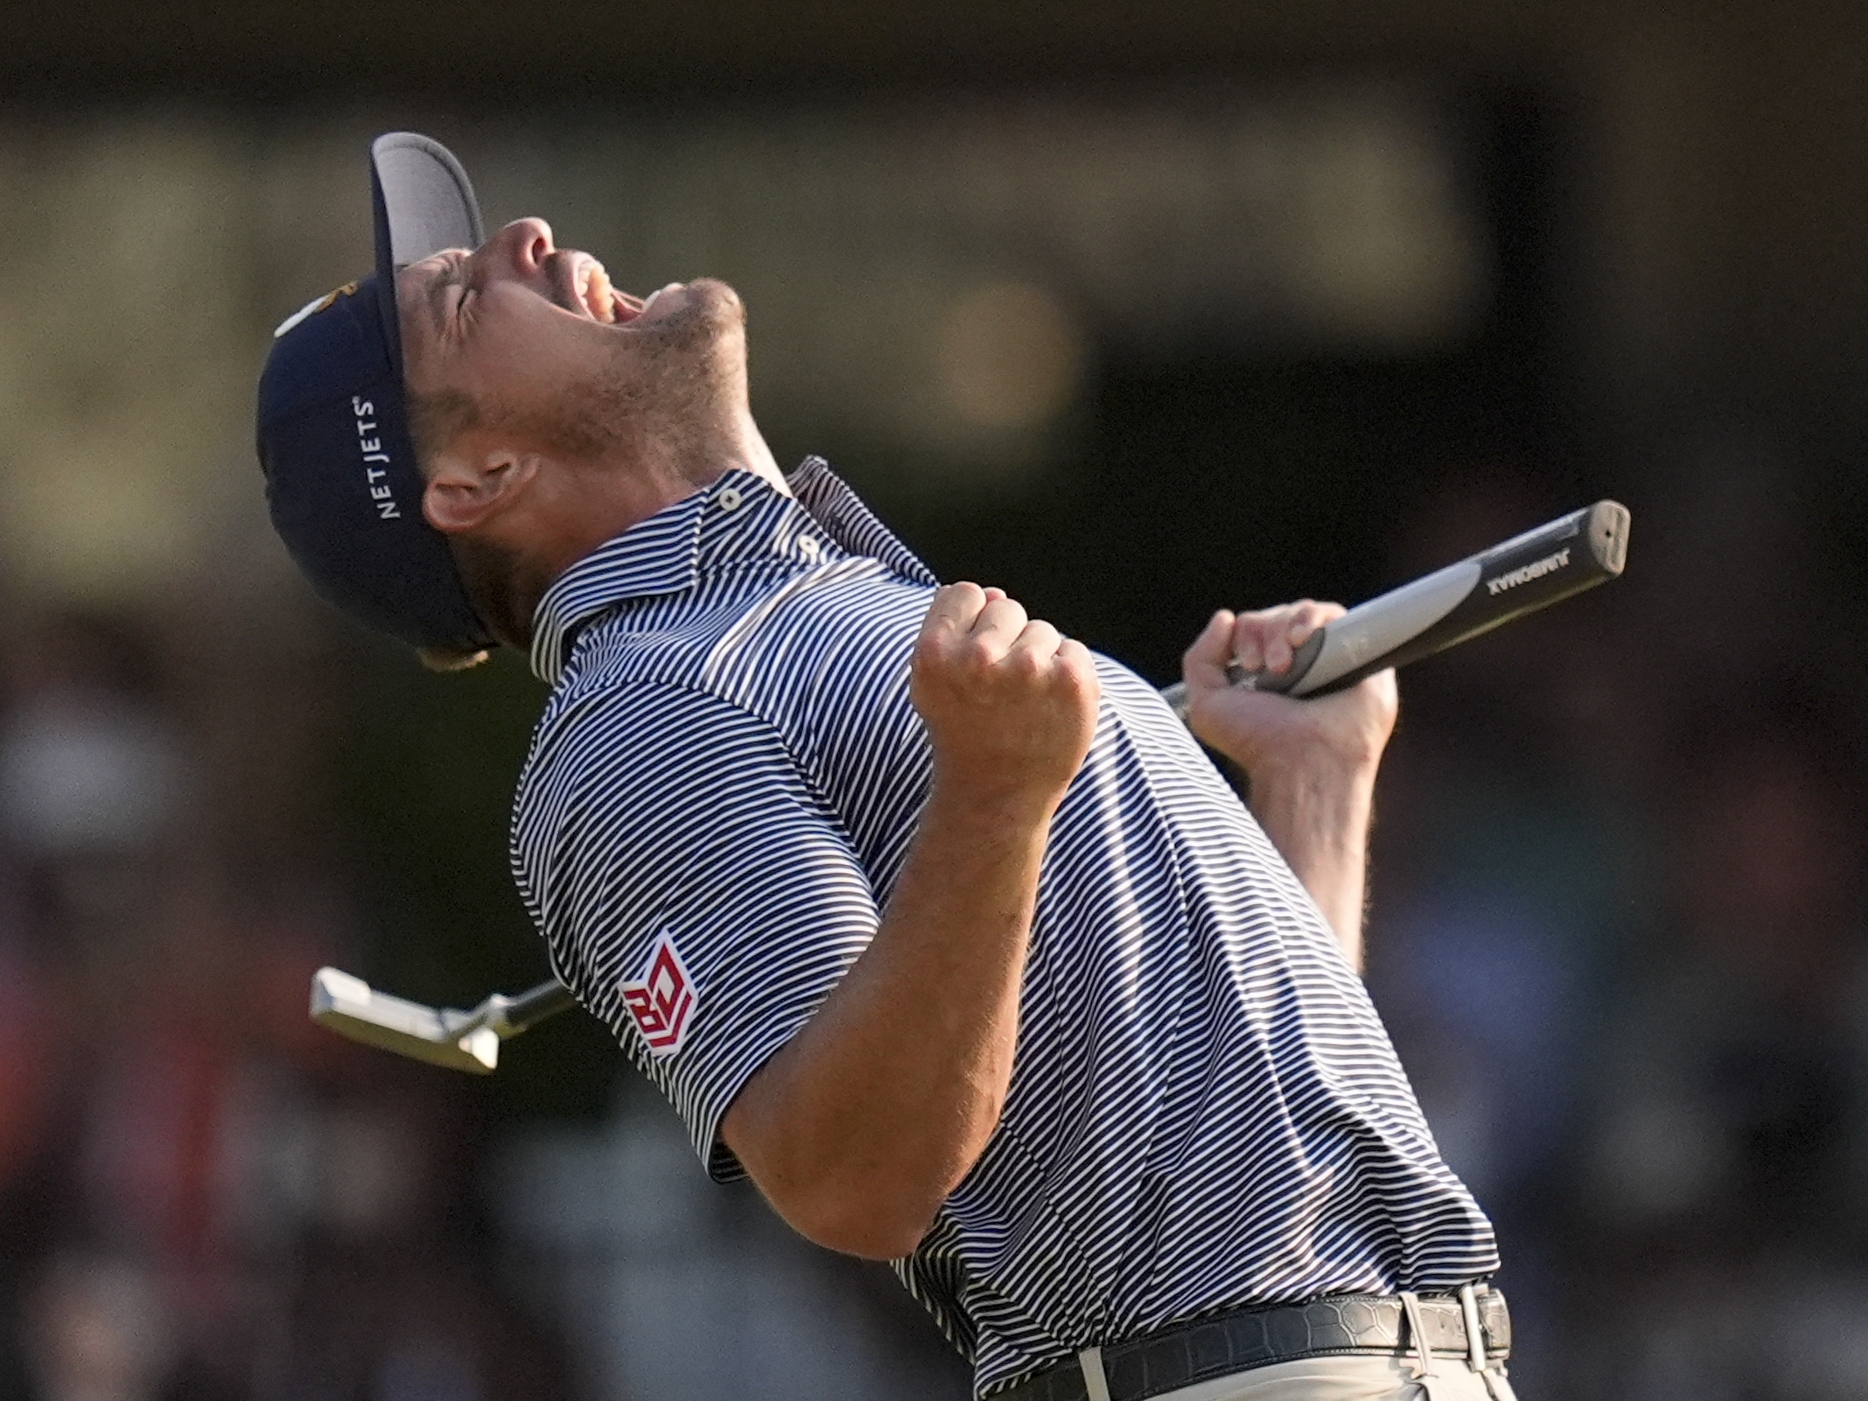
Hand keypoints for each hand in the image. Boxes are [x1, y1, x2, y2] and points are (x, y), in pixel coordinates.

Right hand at [911, 584, 1100, 814]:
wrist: (996, 796)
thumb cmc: (964, 731)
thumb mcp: (934, 682)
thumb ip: (954, 627)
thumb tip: (996, 592)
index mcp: (935, 653)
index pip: (965, 592)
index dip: (970, 623)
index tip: (970, 663)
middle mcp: (978, 658)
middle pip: (1006, 606)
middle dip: (1006, 640)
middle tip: (997, 693)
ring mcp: (1029, 669)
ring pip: (1042, 630)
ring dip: (1039, 661)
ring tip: (1022, 706)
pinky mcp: (1072, 682)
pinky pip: (1074, 651)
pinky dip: (1067, 676)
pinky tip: (1049, 710)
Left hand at [1180, 601, 1397, 784]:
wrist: (1304, 761)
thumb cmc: (1257, 742)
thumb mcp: (1207, 707)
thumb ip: (1200, 660)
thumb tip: (1224, 618)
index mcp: (1262, 673)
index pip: (1250, 628)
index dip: (1245, 636)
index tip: (1248, 666)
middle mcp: (1296, 663)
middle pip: (1273, 617)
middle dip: (1264, 634)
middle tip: (1271, 669)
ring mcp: (1327, 656)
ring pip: (1301, 612)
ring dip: (1284, 628)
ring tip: (1287, 663)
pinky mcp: (1357, 653)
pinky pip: (1336, 615)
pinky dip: (1314, 617)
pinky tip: (1304, 638)